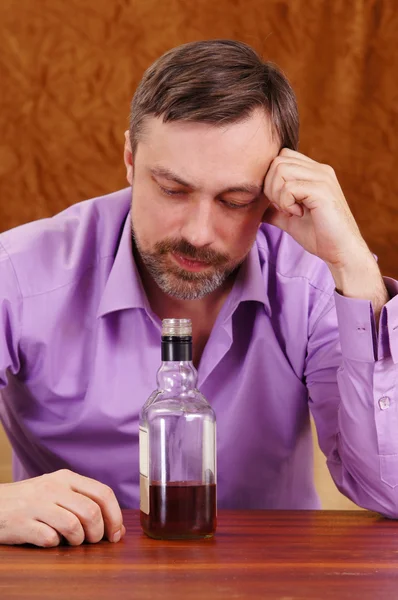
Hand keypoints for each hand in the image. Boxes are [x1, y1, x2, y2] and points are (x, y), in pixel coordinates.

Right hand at [0, 469, 125, 546]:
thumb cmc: (32, 501)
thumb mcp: (58, 491)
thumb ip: (85, 501)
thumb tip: (116, 526)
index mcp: (67, 477)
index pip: (103, 493)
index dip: (115, 516)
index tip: (116, 533)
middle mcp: (53, 487)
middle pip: (91, 512)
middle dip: (98, 533)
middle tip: (92, 541)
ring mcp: (36, 505)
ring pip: (74, 526)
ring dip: (79, 541)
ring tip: (72, 542)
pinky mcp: (22, 523)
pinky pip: (50, 539)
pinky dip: (55, 545)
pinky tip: (50, 540)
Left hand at [262, 148, 370, 269]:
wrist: (341, 251)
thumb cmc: (318, 235)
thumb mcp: (289, 219)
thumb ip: (273, 208)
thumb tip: (251, 204)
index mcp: (313, 172)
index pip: (281, 156)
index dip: (271, 178)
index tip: (279, 202)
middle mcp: (319, 169)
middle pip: (277, 160)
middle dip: (270, 186)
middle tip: (282, 207)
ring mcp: (322, 177)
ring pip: (280, 169)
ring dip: (277, 194)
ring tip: (290, 211)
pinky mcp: (322, 190)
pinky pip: (289, 187)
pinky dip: (286, 203)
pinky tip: (298, 214)